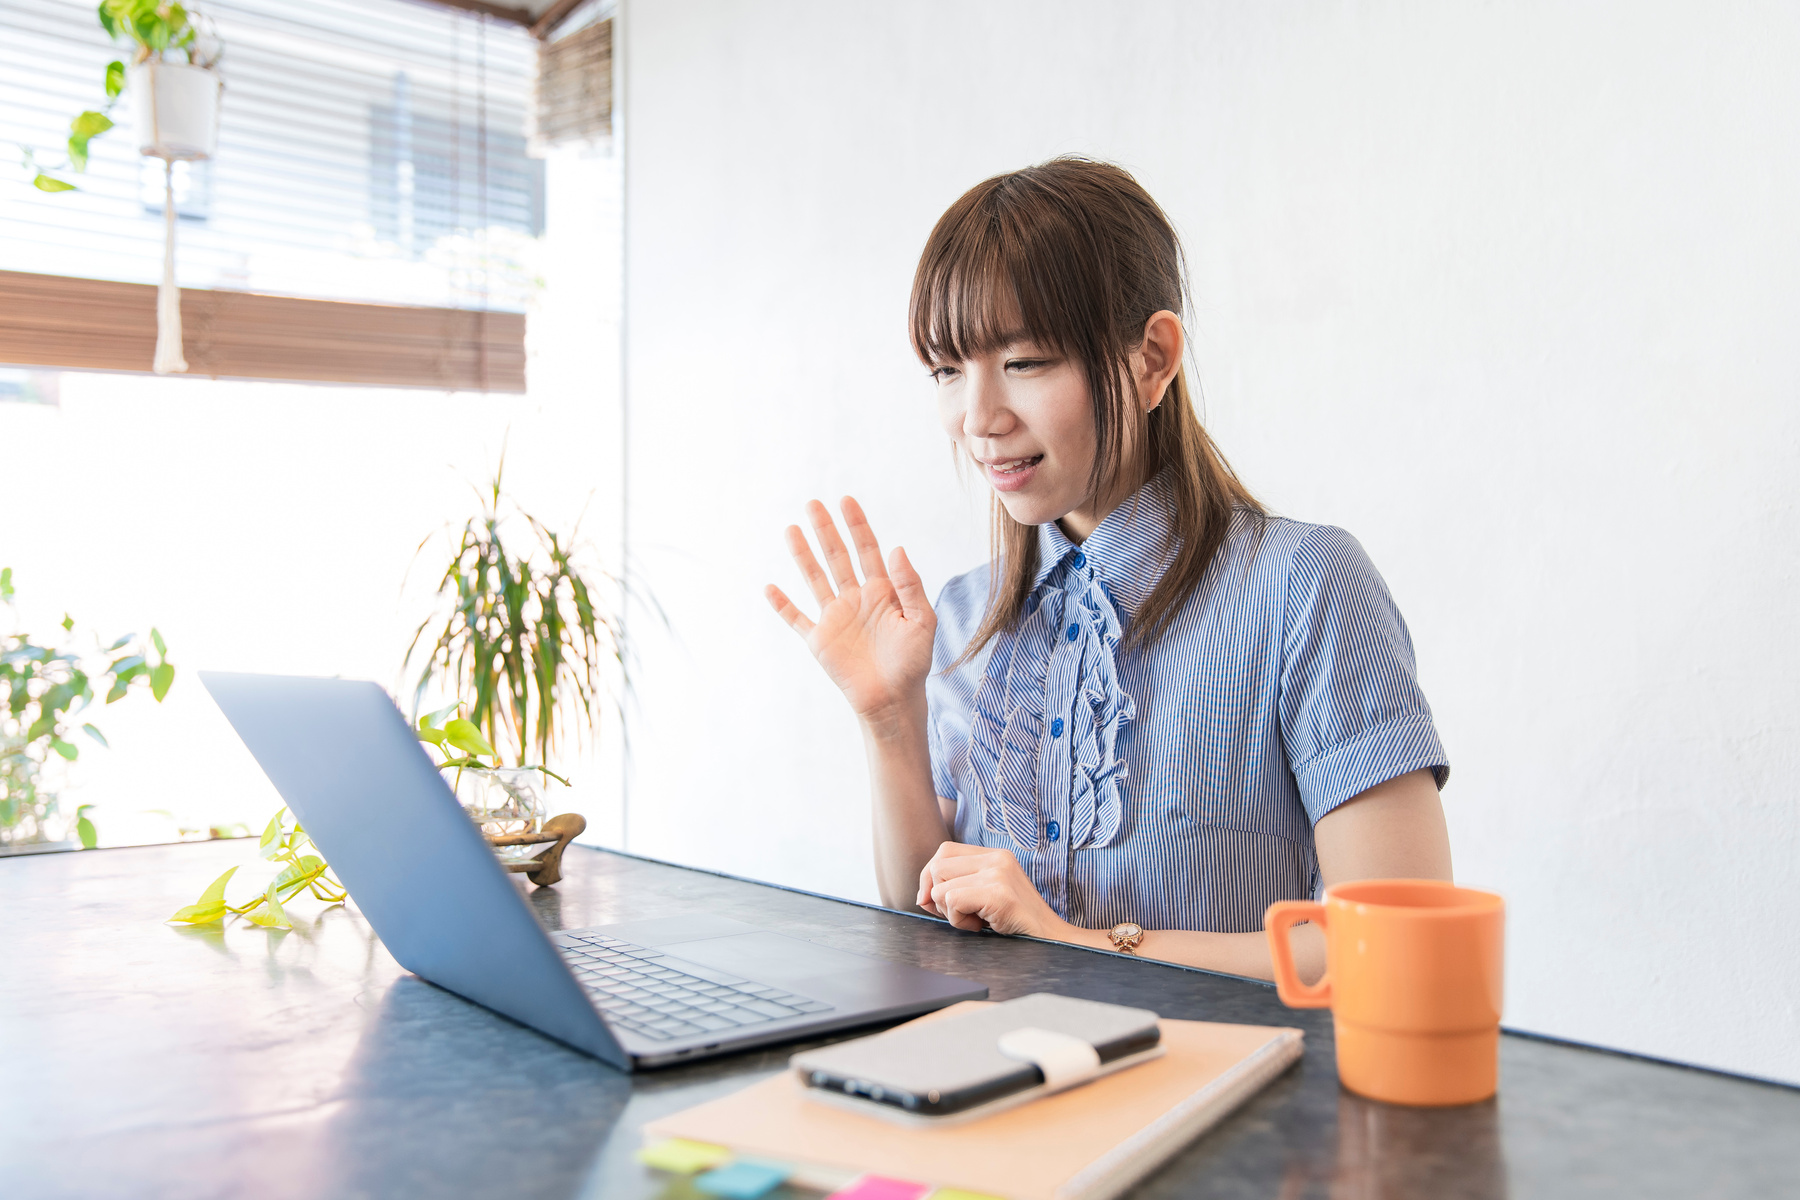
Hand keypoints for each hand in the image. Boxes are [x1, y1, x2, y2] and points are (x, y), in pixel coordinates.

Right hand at [765, 497, 935, 731]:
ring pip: (815, 579)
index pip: (867, 550)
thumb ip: (910, 586)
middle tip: (813, 503)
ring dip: (803, 555)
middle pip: (837, 557)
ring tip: (791, 529)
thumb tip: (896, 549)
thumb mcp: (921, 621)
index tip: (847, 501)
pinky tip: (769, 588)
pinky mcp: (819, 640)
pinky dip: (782, 605)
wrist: (893, 700)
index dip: (858, 525)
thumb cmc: (913, 663)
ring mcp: (835, 618)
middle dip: (826, 530)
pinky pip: (796, 619)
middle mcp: (856, 599)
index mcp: (882, 592)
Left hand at [917, 841, 1063, 937]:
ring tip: (976, 920)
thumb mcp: (985, 898)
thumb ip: (956, 888)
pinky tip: (981, 926)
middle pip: (937, 866)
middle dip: (938, 897)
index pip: (944, 852)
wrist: (1054, 941)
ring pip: (941, 886)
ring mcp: (999, 874)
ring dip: (950, 912)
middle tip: (962, 914)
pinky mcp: (998, 894)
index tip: (940, 902)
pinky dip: (959, 921)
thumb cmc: (1017, 924)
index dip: (932, 878)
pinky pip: (953, 901)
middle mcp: (997, 858)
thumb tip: (921, 896)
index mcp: (996, 855)